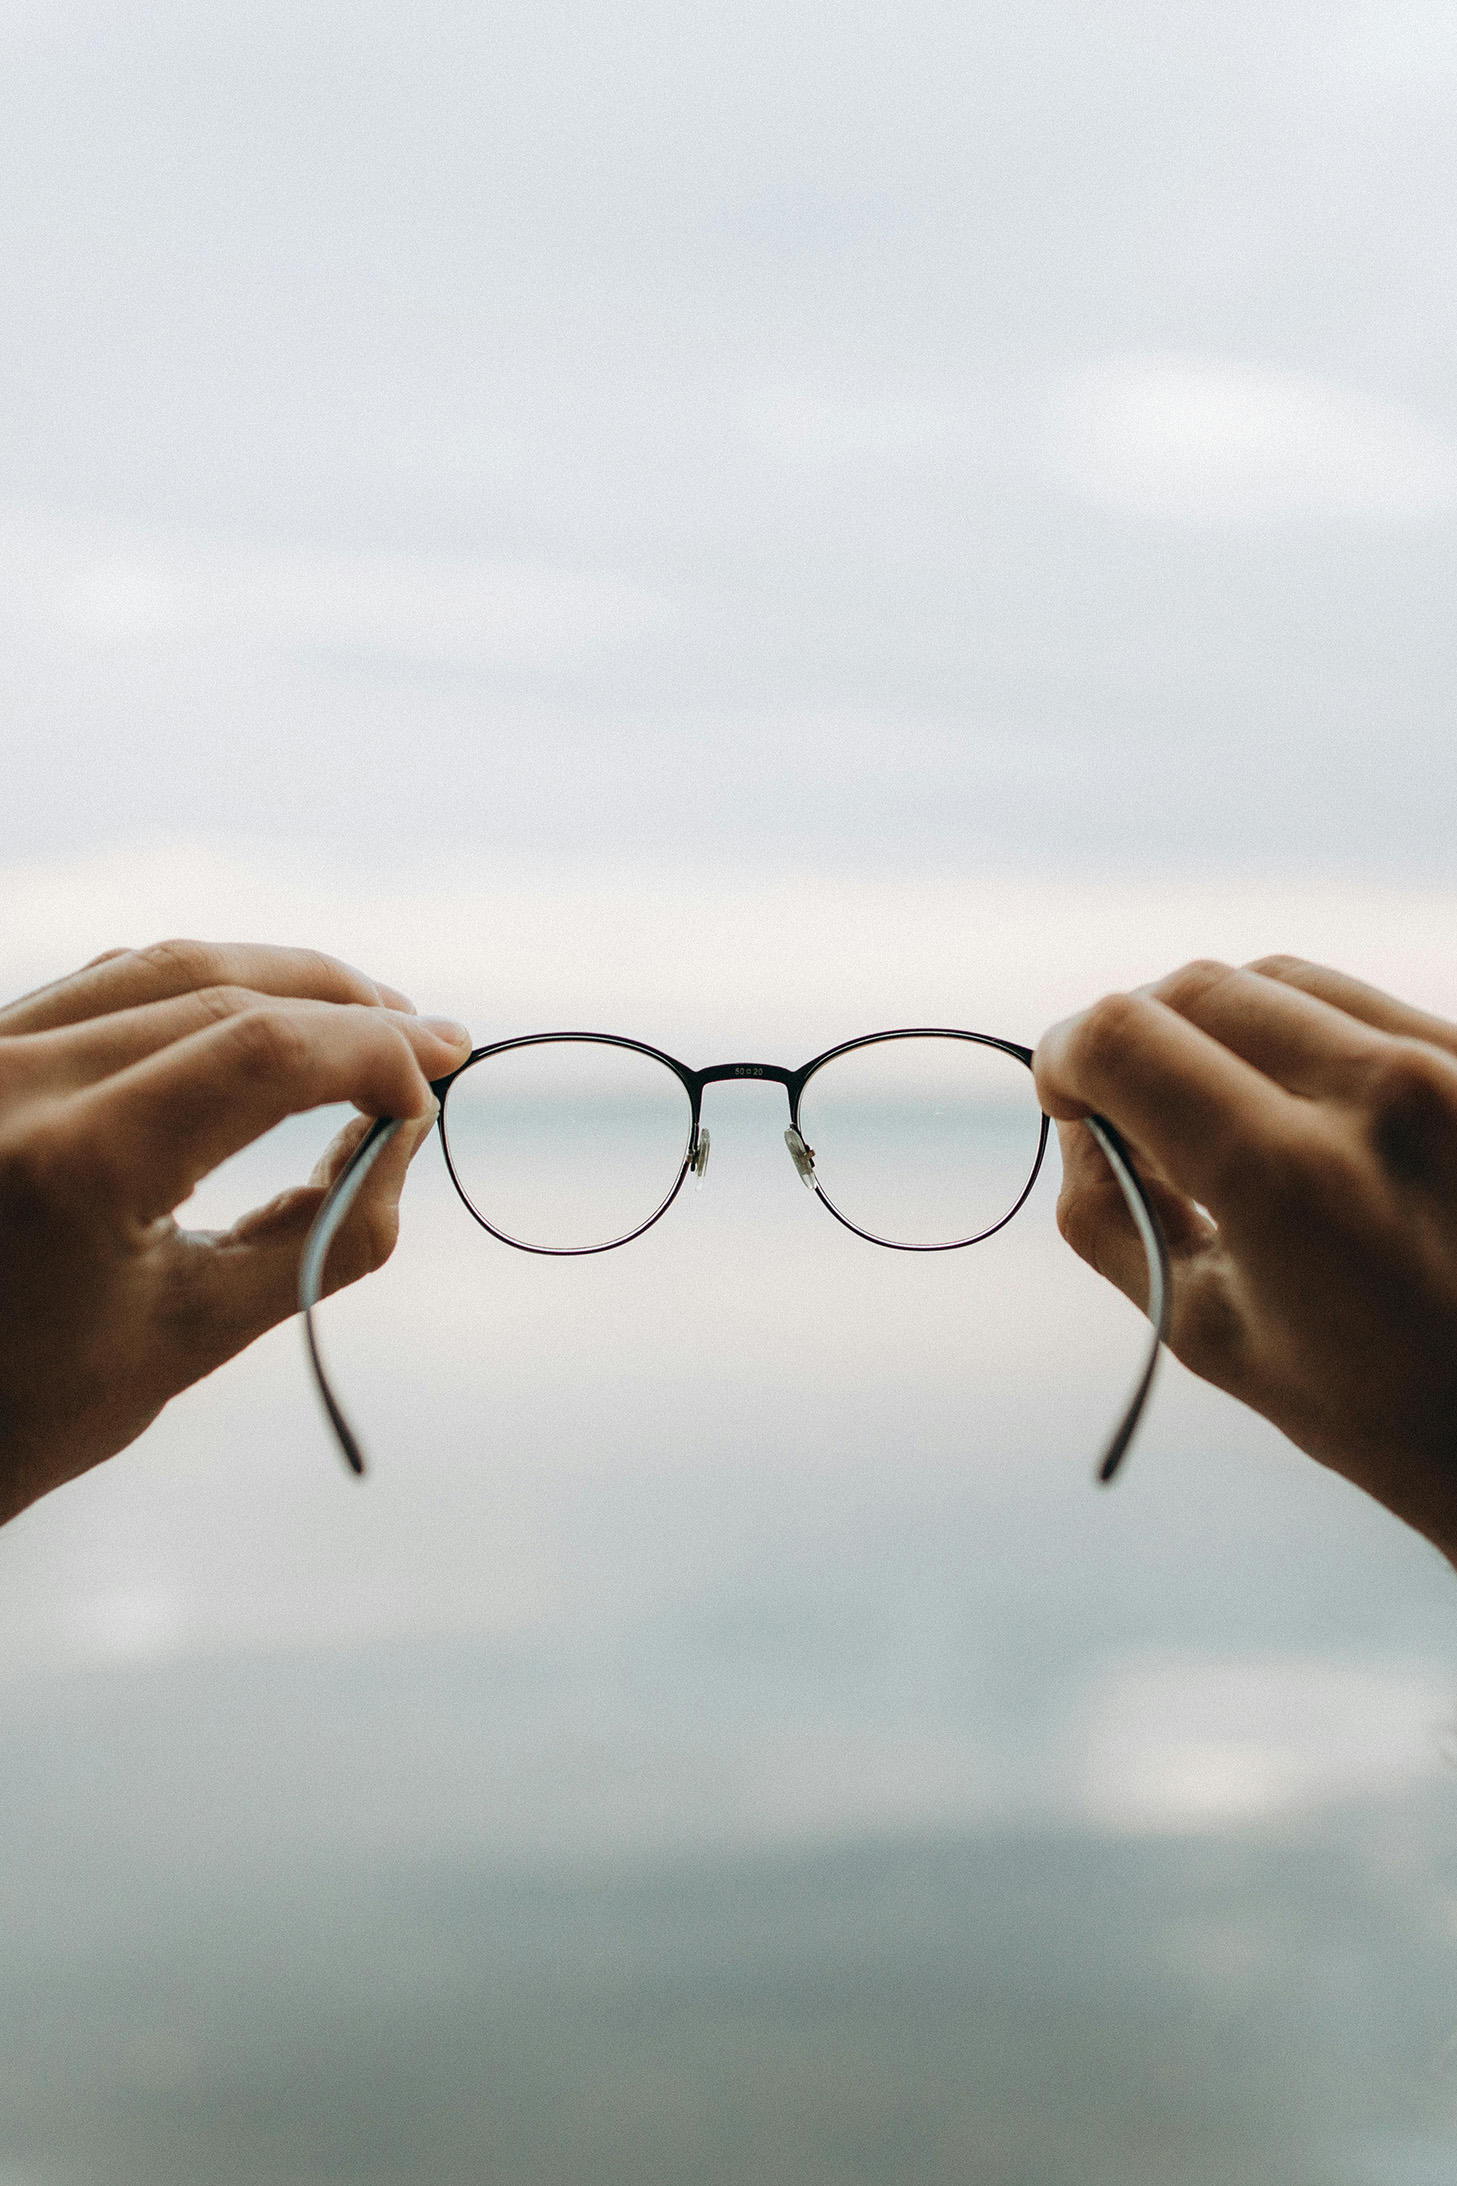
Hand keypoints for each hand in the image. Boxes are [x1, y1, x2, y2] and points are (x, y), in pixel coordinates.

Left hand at [0, 940, 470, 1524]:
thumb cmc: (38, 1403)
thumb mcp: (196, 1336)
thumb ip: (325, 1234)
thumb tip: (408, 1130)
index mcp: (70, 1167)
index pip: (260, 1053)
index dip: (371, 1050)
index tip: (439, 1078)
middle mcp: (12, 1083)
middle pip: (224, 994)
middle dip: (350, 1011)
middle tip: (435, 1043)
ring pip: (170, 966)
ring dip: (288, 981)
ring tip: (373, 1021)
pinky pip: (113, 982)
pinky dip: (209, 987)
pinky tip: (273, 1015)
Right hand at [1034, 957, 1456, 1563]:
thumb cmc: (1372, 1404)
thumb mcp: (1204, 1328)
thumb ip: (1108, 1211)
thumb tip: (1081, 1116)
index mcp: (1288, 1179)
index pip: (1126, 1036)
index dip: (1066, 1054)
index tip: (1065, 1094)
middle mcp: (1381, 1095)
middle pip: (1195, 988)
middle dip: (1135, 1036)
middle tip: (1132, 1108)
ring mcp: (1451, 1064)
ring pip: (1275, 979)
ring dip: (1218, 1028)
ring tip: (1226, 1114)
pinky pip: (1357, 1002)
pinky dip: (1298, 1038)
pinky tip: (1307, 1113)